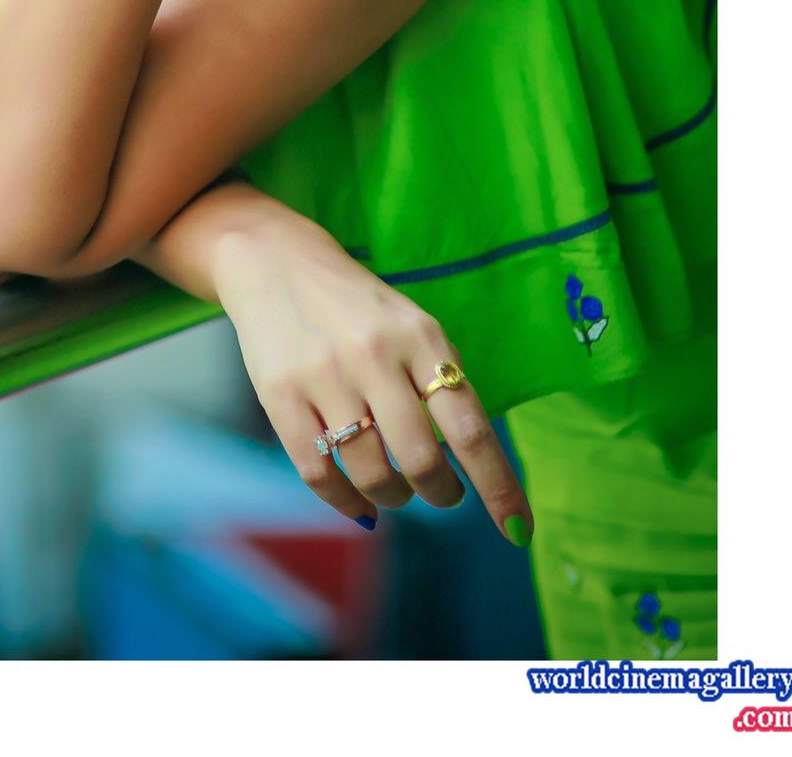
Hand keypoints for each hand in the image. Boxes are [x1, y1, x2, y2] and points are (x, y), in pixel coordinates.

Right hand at [211, 205, 534, 543]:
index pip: (470, 427)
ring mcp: (324, 375)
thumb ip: (440, 382)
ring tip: (397, 490)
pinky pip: (319, 474)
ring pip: (372, 473)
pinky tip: (360, 503)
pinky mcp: (280, 394)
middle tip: (442, 493)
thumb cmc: (357, 308)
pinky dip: (346, 502)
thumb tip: (472, 465)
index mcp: (420, 336)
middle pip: (422, 459)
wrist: (274, 260)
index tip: (517, 530)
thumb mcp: (411, 326)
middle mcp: (375, 354)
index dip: (497, 486)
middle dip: (441, 492)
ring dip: (394, 496)